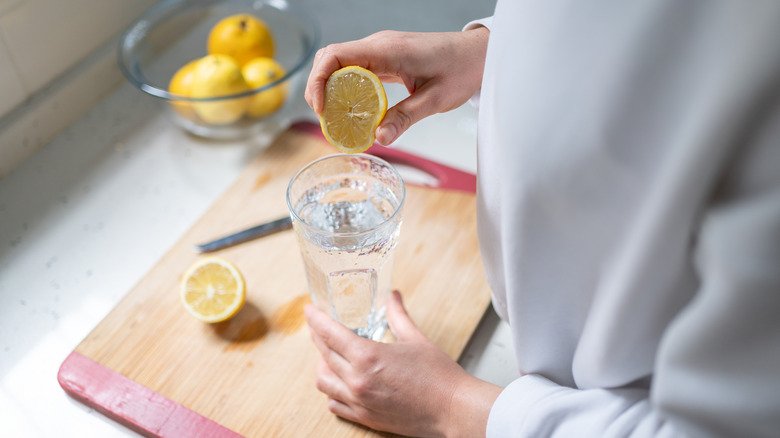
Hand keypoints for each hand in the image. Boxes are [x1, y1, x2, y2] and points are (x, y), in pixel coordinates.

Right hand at [304, 28, 488, 144]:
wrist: (479, 54)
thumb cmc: (461, 70)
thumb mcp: (435, 99)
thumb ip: (405, 118)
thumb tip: (380, 139)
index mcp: (388, 50)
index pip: (336, 56)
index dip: (319, 80)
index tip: (320, 109)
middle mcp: (379, 45)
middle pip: (331, 58)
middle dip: (319, 87)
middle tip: (325, 119)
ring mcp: (381, 50)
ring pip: (340, 63)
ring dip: (330, 87)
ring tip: (334, 117)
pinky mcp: (385, 58)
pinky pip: (355, 69)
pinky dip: (346, 87)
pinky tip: (351, 109)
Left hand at [305, 290, 500, 436]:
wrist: (453, 410)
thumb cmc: (439, 376)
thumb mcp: (415, 338)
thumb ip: (398, 315)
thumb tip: (392, 296)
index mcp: (368, 357)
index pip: (329, 333)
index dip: (316, 319)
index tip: (309, 310)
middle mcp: (357, 380)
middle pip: (323, 354)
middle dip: (318, 337)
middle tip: (318, 326)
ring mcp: (359, 402)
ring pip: (323, 381)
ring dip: (322, 365)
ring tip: (329, 355)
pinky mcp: (365, 418)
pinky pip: (334, 404)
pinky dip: (331, 391)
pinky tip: (339, 382)